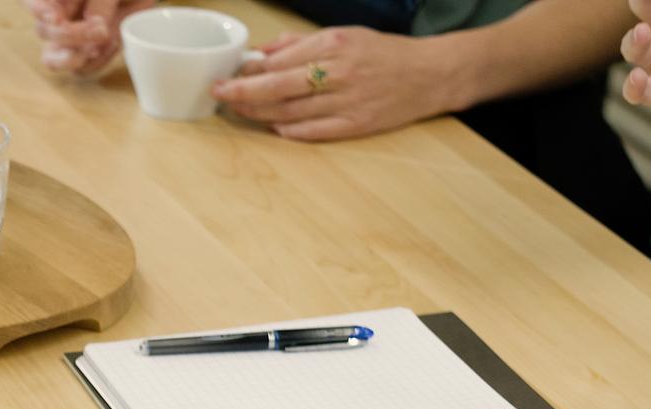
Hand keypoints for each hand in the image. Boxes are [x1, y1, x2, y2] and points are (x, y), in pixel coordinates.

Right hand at [24, 0, 154, 74]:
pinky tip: (113, 44)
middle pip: (44, 31)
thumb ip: (100, 1)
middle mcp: (57, 16)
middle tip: (101, 29)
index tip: (55, 18)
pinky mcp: (86, 55)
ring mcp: (69, 39)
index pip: (32, 1)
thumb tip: (93, 22)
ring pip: (52, 59)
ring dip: (72, 58)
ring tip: (96, 49)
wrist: (141, 0)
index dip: (38, 10)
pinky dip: (97, 62)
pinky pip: (81, 68)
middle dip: (71, 35)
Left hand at [214, 27, 453, 140]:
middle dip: (242, 92)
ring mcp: (347, 102)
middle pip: (278, 87)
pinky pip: (313, 132)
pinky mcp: (357, 125)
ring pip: (290, 112)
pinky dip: (288, 130)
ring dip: (259, 113)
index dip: (249, 70)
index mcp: (334, 45)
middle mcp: (339, 73)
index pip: (280, 60)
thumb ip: (302, 43)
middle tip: (219, 94)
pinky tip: (272, 126)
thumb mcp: (345, 35)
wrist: (431, 74)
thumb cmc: (384, 53)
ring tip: (239, 110)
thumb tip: (264, 51)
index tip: (228, 73)